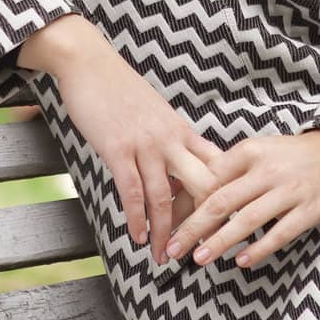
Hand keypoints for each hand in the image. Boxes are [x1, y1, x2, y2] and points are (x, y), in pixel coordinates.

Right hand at [47, 25, 225, 265]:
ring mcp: (146, 144)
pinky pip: (132, 191)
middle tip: (204, 250)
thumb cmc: (120, 89)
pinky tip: (138, 236)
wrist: (89, 63)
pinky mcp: (118, 148)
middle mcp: (171, 139)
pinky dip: (137, 218)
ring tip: (166, 256)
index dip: (225, 198)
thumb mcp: (155, 113)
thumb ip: (170, 139)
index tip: (229, 225)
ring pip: (165, 196)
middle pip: (203, 185)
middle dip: (205, 222)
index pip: (216, 168)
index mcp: (182, 130)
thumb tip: (179, 168)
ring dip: (166, 231)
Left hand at [162, 129, 319, 269]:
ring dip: (220, 241)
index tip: (166, 224)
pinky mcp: (308, 210)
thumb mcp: (256, 152)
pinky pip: (280, 232)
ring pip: (248, 219)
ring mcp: (289, 190)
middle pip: (222, 201)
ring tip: (199, 259)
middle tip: (173, 248)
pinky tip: (241, 261)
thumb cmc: (288, 155)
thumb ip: (225, 171)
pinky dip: (260, 248)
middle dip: (193, 227)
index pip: (209, 179)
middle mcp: (267, 170)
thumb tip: (185, 196)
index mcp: (249, 151)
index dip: (185, 204)